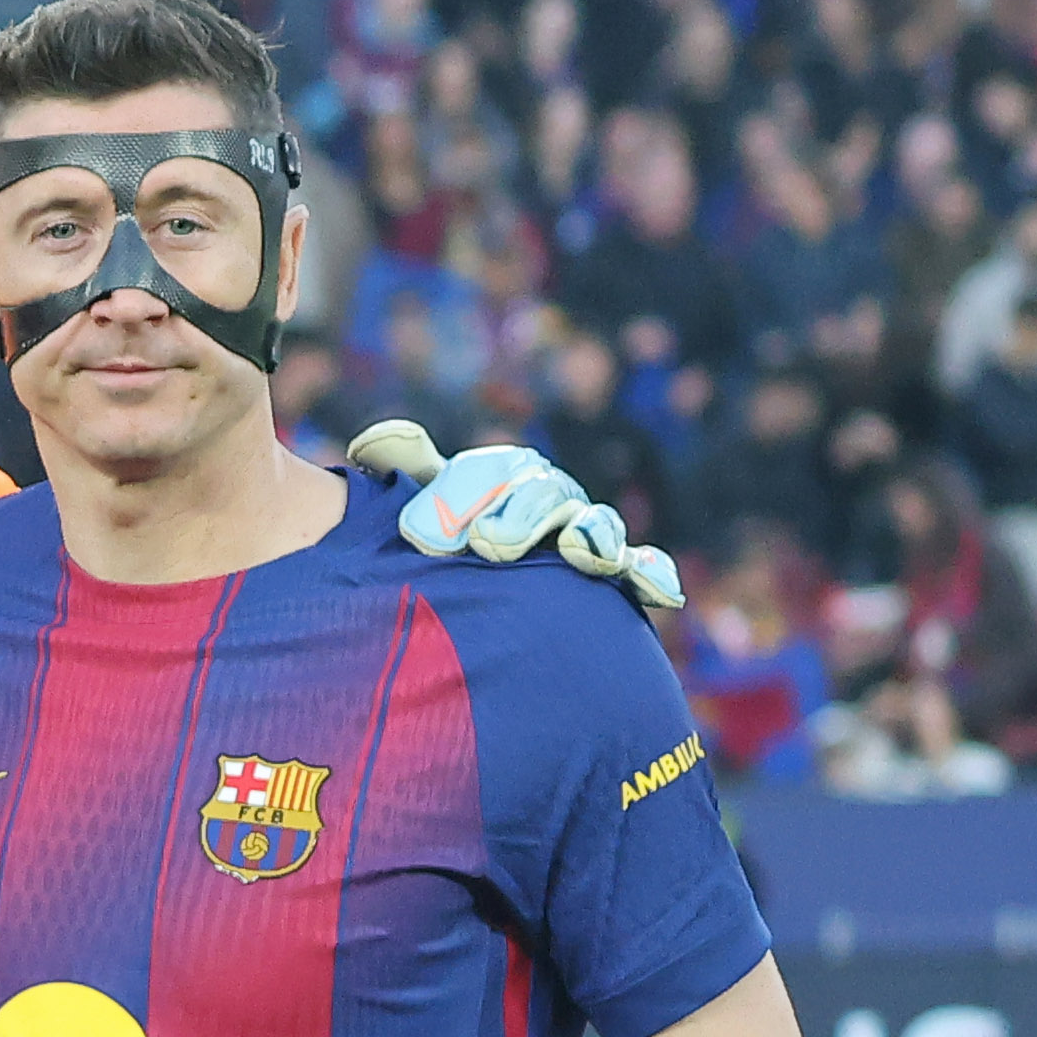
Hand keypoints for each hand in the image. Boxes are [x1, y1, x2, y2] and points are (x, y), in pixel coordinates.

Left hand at [346, 418, 682, 615]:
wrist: (463, 585)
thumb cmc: (437, 539)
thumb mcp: (412, 506)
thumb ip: (401, 469)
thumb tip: (372, 445)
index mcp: (505, 474)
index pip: (492, 473)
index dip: (461, 498)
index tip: (425, 538)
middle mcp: (550, 497)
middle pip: (545, 497)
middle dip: (518, 517)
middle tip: (484, 545)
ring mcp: (582, 534)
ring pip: (594, 527)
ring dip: (588, 536)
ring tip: (575, 552)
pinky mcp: (609, 575)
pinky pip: (638, 570)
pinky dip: (650, 575)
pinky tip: (663, 592)